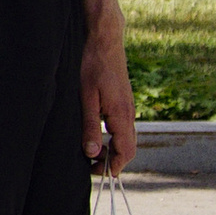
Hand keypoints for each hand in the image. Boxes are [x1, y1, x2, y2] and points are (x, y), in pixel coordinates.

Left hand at [81, 10, 137, 176]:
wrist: (105, 40)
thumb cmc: (92, 65)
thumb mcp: (86, 97)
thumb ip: (89, 126)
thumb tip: (91, 153)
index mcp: (122, 115)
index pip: (125, 152)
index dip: (114, 166)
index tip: (100, 174)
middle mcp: (129, 114)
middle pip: (127, 148)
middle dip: (111, 161)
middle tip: (91, 167)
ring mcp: (128, 107)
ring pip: (124, 137)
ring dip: (111, 149)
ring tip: (90, 153)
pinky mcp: (123, 102)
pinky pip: (121, 127)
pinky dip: (112, 137)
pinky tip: (96, 135)